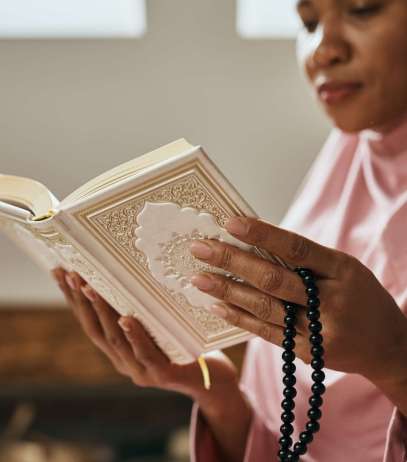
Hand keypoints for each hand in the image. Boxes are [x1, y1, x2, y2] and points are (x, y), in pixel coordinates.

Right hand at [51, 267, 240, 410]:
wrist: (213, 380)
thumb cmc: (183, 344)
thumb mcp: (157, 323)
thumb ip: (141, 307)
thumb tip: (128, 269)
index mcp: (118, 349)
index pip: (89, 321)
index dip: (72, 298)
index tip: (61, 271)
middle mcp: (123, 361)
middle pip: (94, 330)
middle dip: (79, 301)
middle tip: (70, 273)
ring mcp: (141, 371)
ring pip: (115, 340)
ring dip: (101, 312)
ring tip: (90, 287)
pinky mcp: (164, 375)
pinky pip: (146, 354)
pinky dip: (135, 336)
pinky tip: (126, 318)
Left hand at [189, 216, 406, 387]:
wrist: (388, 347)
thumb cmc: (361, 298)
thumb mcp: (344, 269)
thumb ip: (306, 259)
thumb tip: (255, 241)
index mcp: (342, 271)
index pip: (296, 248)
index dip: (262, 234)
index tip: (230, 222)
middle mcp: (330, 301)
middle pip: (273, 279)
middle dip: (232, 261)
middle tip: (200, 248)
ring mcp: (318, 331)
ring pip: (265, 307)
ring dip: (228, 291)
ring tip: (199, 278)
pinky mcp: (306, 353)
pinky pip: (266, 333)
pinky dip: (240, 318)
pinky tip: (217, 305)